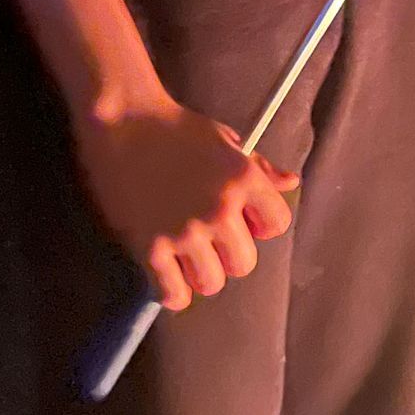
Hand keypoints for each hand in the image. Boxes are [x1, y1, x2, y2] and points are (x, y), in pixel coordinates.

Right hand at [77, 101, 298, 311]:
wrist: (123, 120)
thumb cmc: (176, 128)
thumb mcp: (225, 140)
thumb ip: (260, 168)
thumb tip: (291, 183)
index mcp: (244, 178)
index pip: (277, 225)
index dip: (261, 225)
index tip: (243, 219)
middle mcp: (220, 209)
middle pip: (244, 264)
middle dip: (230, 253)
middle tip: (209, 239)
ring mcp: (185, 231)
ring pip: (211, 283)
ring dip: (201, 272)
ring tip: (187, 255)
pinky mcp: (151, 247)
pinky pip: (173, 294)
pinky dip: (173, 292)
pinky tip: (168, 274)